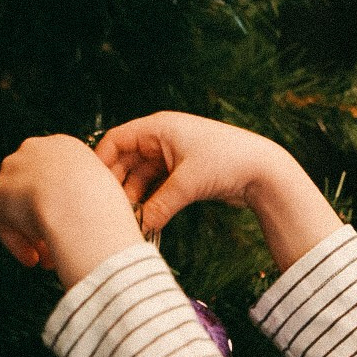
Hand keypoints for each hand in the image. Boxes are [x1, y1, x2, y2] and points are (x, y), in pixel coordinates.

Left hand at [0, 134, 141, 287]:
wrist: (81, 207)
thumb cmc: (104, 206)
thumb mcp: (107, 191)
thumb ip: (89, 196)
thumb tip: (86, 215)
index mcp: (65, 146)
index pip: (56, 175)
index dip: (62, 204)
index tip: (70, 225)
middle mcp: (36, 149)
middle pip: (34, 188)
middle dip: (43, 218)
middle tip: (56, 244)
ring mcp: (14, 167)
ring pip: (18, 206)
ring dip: (31, 233)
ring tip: (46, 258)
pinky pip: (5, 222)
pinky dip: (17, 242)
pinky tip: (33, 258)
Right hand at [96, 113, 287, 233]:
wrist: (264, 170)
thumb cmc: (227, 163)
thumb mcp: (188, 184)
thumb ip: (159, 205)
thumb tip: (140, 227)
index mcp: (158, 128)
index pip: (116, 141)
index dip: (101, 163)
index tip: (92, 188)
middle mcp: (162, 139)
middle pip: (125, 161)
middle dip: (118, 186)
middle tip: (111, 212)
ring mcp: (172, 157)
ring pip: (141, 177)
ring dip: (135, 197)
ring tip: (129, 220)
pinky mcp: (183, 174)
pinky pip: (157, 187)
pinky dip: (150, 201)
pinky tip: (146, 219)